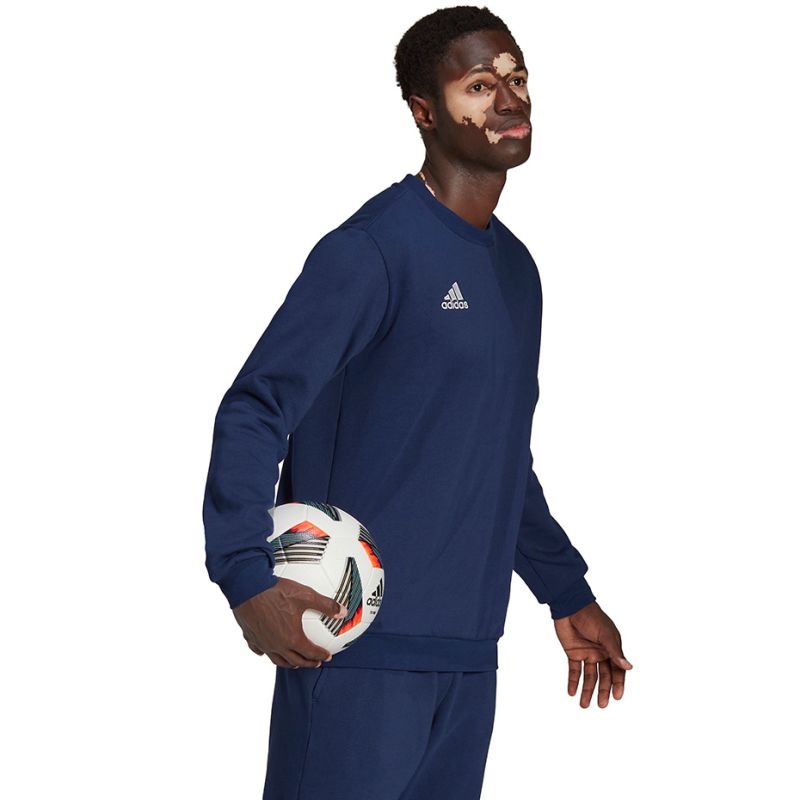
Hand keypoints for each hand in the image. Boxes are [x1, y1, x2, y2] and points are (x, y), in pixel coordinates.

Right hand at [231, 576, 347, 668]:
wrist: (248, 588)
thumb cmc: (276, 591)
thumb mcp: (306, 595)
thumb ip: (326, 604)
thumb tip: (343, 610)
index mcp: (292, 638)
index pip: (310, 652)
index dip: (320, 655)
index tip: (327, 656)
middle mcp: (277, 645)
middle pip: (294, 661)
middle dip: (307, 663)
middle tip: (315, 663)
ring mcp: (262, 643)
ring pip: (277, 659)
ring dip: (288, 663)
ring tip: (294, 663)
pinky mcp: (250, 637)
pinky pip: (259, 650)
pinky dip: (265, 653)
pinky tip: (266, 650)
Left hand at [552, 601, 632, 707]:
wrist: (570, 606)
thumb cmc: (591, 617)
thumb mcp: (605, 635)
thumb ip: (615, 652)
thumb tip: (629, 667)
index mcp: (612, 648)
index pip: (617, 670)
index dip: (618, 684)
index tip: (617, 697)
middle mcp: (601, 653)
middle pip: (604, 676)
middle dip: (603, 691)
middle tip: (602, 705)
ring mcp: (587, 653)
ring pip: (589, 677)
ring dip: (587, 690)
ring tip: (584, 705)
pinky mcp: (574, 653)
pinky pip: (575, 670)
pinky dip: (573, 682)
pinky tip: (572, 692)